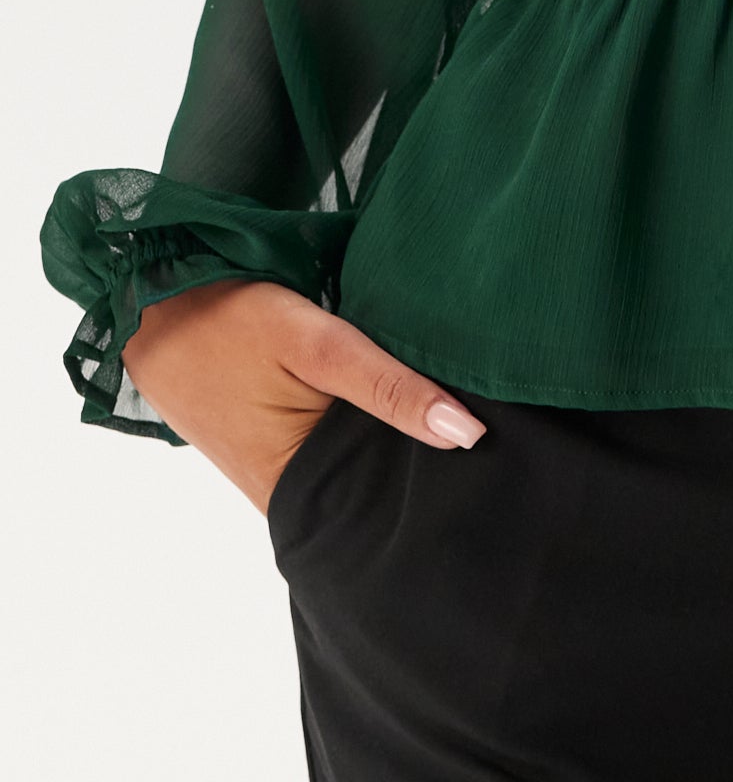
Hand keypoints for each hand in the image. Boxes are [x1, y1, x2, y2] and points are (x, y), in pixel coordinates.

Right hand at [121, 277, 486, 514]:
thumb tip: (468, 435)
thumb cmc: (231, 320)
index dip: (443, 486)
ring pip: (360, 467)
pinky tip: (409, 403)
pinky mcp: (276, 447)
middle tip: (497, 434)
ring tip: (469, 416)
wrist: (154, 300)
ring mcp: (281, 474)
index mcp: (297, 492)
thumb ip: (389, 388)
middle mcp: (290, 498)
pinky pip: (336, 449)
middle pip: (377, 491)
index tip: (499, 464)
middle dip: (427, 466)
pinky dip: (368, 427)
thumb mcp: (316, 343)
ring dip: (397, 442)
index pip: (389, 511)